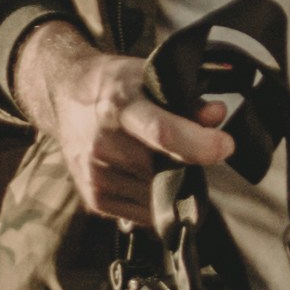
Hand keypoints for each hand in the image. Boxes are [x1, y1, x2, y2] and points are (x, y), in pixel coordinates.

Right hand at [13, 23, 234, 229]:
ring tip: (156, 158)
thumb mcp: (148, 77)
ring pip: (158, 196)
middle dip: (188, 163)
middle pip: (165, 169)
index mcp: (120, 105)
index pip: (163, 132)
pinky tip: (144, 175)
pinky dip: (153, 199)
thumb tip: (216, 117)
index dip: (201, 144)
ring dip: (170, 183)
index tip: (225, 146)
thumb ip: (186, 99)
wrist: (64, 97)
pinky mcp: (94, 198)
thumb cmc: (115, 86)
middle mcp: (103, 142)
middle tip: (185, 147)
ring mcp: (96, 174)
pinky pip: (143, 213)